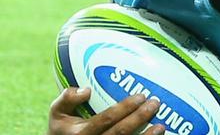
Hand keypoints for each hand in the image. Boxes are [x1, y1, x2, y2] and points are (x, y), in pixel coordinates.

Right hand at [48, 87, 165, 134]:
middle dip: (140, 118)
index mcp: (80, 133)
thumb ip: (67, 98)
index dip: (124, 108)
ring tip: (161, 125)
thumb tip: (86, 90)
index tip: (140, 96)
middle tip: (155, 103)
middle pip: (120, 132)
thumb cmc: (63, 130)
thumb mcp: (57, 113)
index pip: (106, 119)